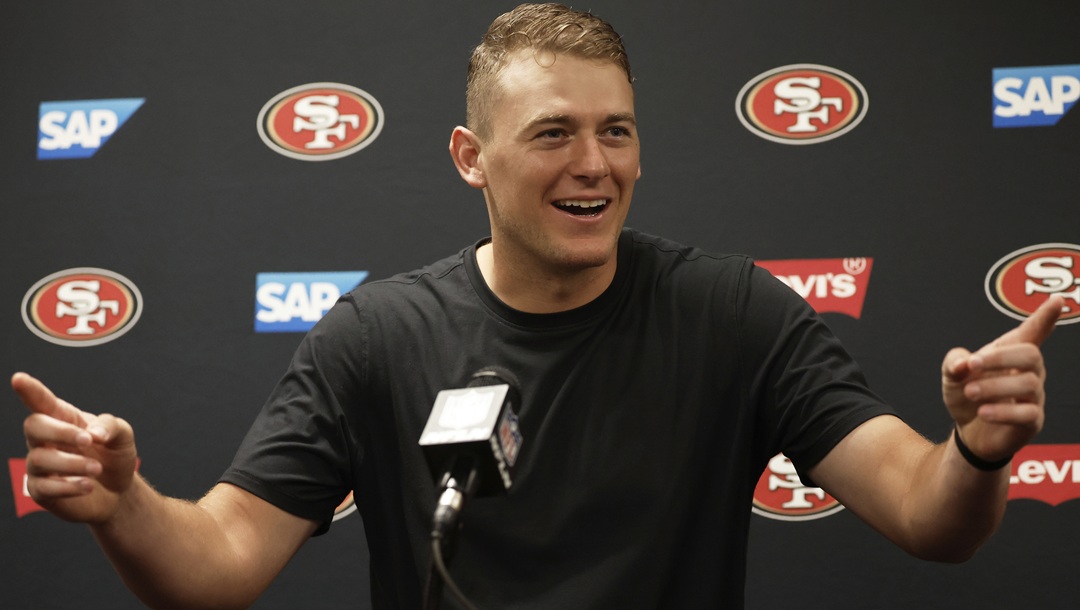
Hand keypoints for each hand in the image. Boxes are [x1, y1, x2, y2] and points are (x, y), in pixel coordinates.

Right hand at [14, 372, 137, 523]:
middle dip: (60, 432)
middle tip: (88, 441)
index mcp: (64, 419)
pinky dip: (68, 487)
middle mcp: (46, 439)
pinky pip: (44, 487)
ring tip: (97, 469)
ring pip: (39, 458)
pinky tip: (88, 485)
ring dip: (72, 464)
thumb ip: (110, 426)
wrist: (118, 491)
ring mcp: (40, 465)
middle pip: (34, 425)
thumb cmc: (114, 456)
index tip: (18, 379)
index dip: (30, 390)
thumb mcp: (122, 436)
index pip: (42, 402)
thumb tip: (93, 432)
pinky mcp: (40, 490)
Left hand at [941, 296, 1062, 462]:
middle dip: (1000, 358)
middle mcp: (1029, 372)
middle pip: (1031, 355)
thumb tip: (964, 363)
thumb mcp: (951, 375)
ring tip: (969, 392)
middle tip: (971, 366)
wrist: (967, 431)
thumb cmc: (966, 394)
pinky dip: (1003, 411)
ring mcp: (1034, 396)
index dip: (1045, 317)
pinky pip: (1027, 413)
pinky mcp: (1032, 421)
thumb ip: (953, 362)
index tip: (1057, 300)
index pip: (1033, 332)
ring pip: (1029, 384)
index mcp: (1010, 353)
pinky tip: (983, 412)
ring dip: (994, 386)